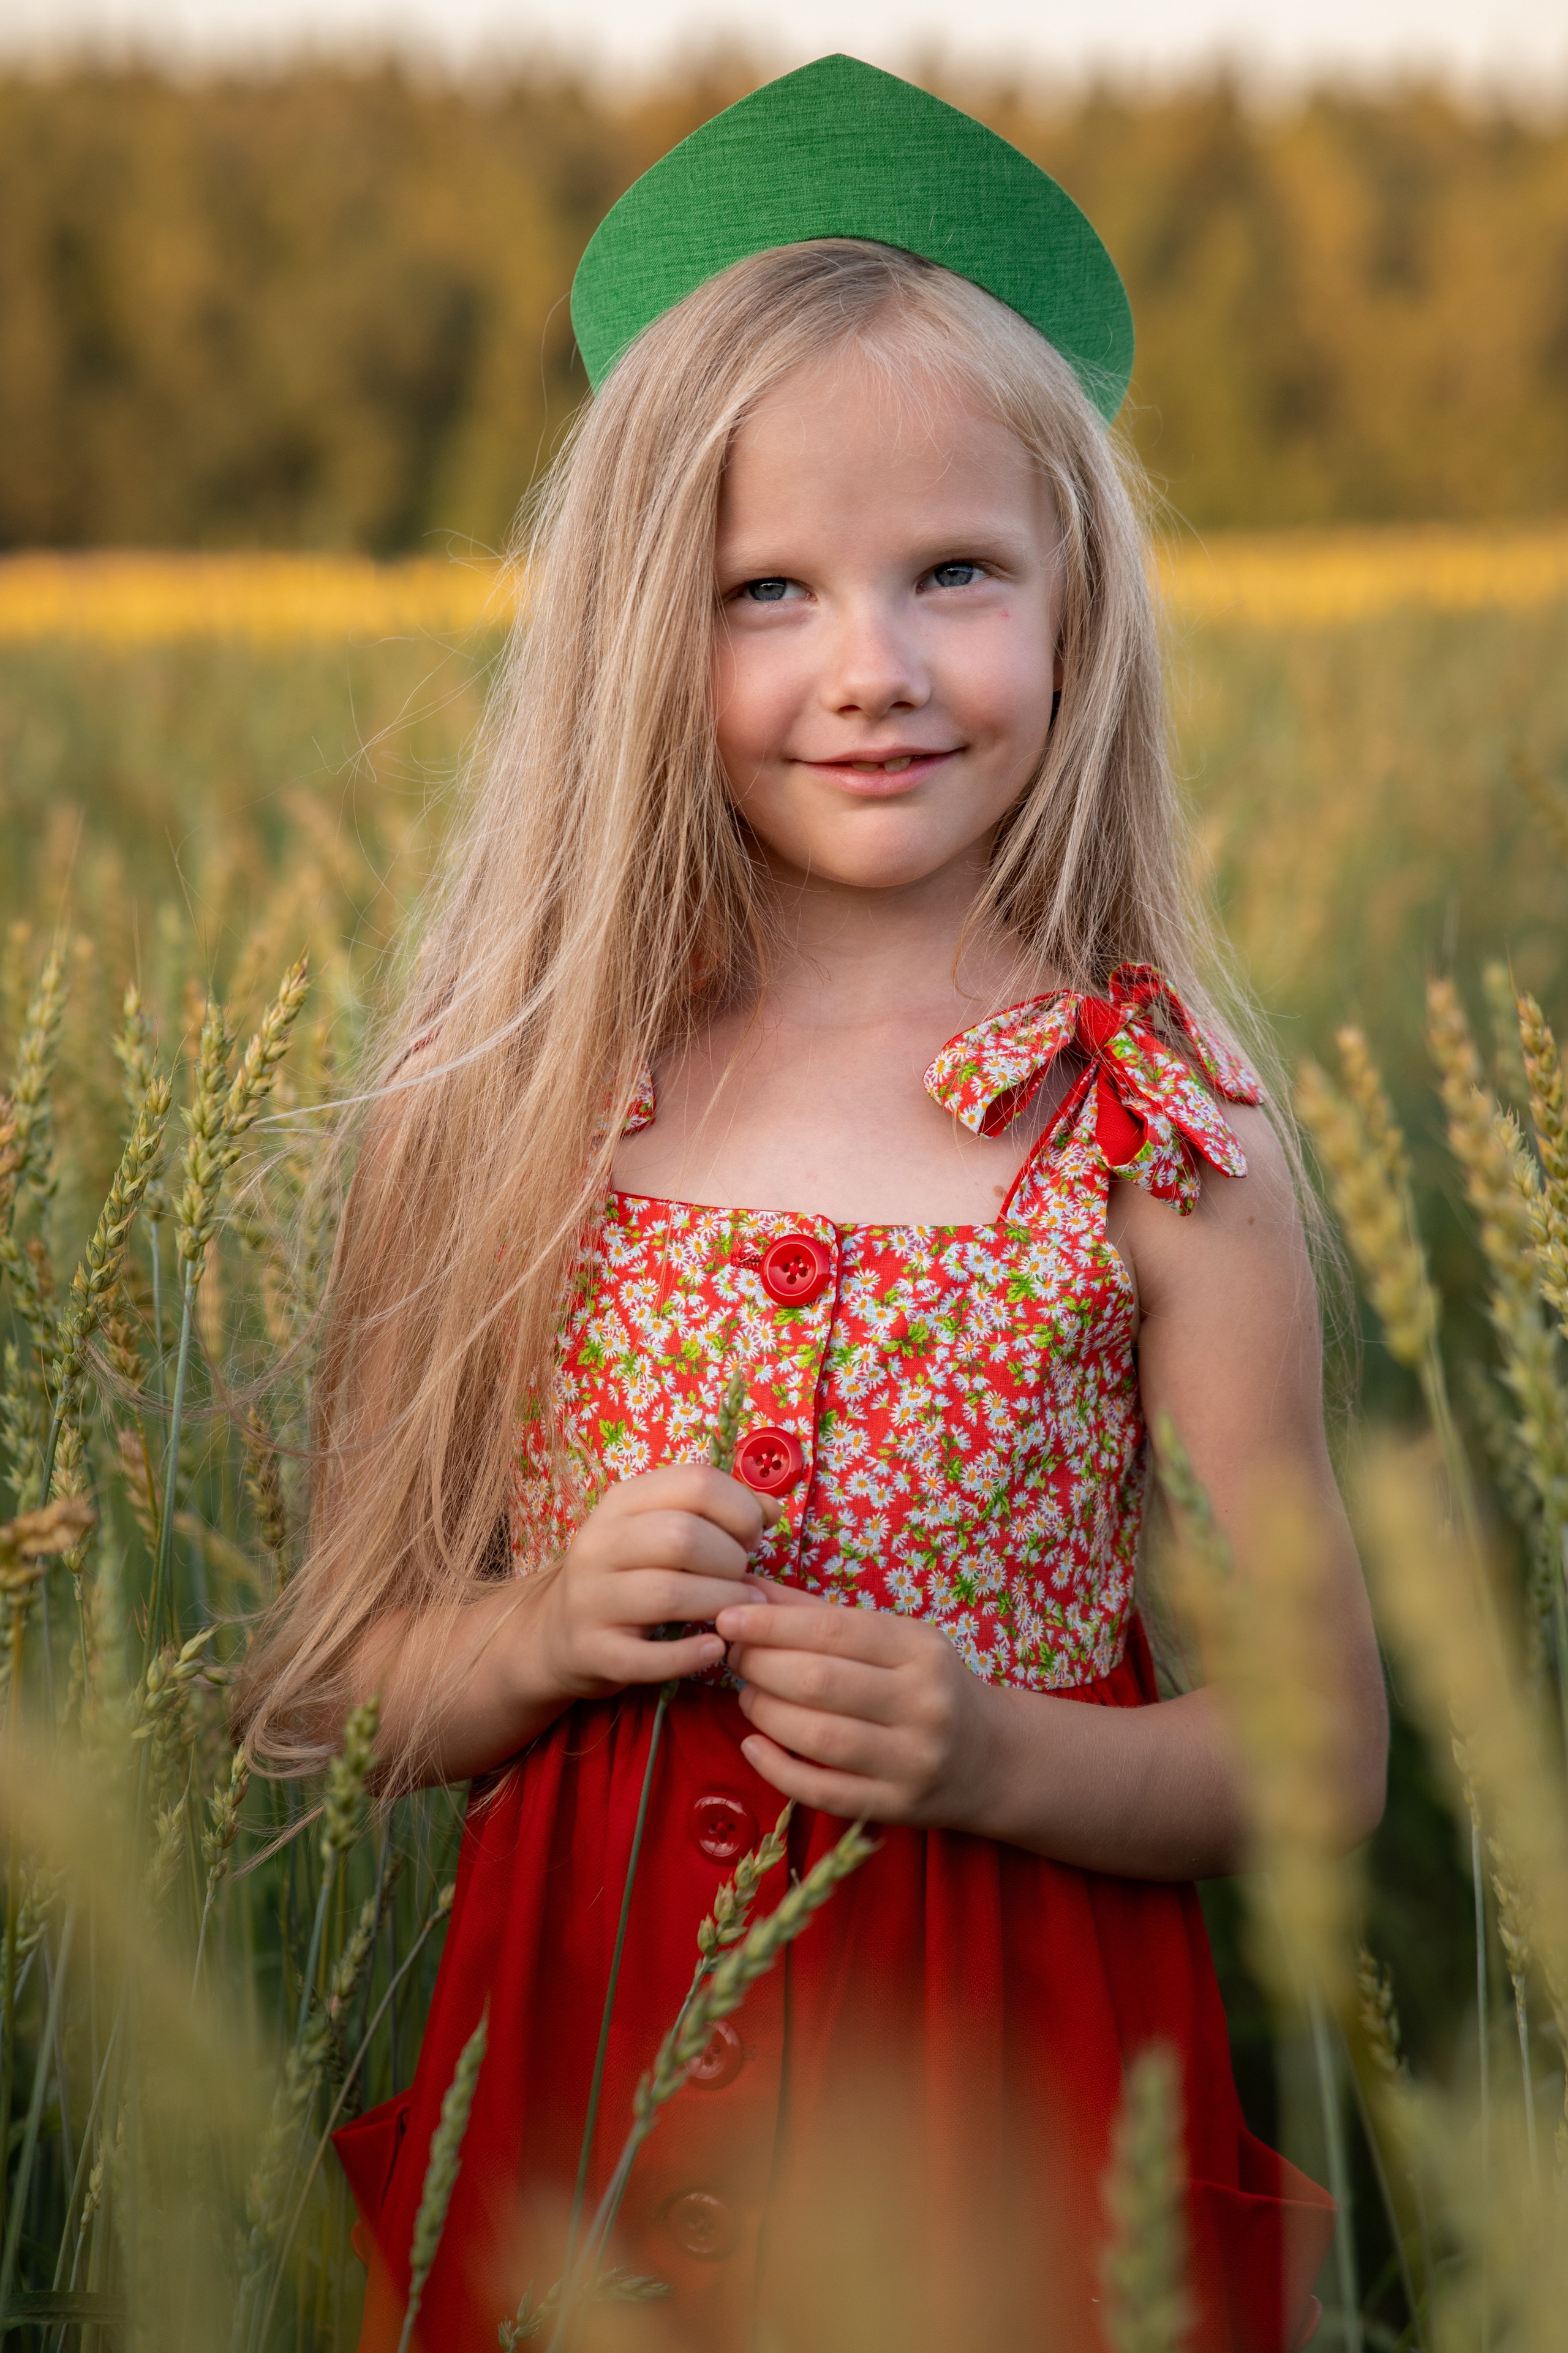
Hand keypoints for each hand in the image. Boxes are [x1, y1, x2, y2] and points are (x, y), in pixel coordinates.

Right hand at [535, 1466, 780, 1699]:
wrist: (558, 1632)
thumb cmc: (631, 1573)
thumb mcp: (662, 1530)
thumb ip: (720, 1513)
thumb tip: (772, 1510)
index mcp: (621, 1501)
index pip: (695, 1483)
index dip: (740, 1509)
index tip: (751, 1536)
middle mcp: (599, 1543)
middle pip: (683, 1537)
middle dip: (731, 1559)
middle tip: (742, 1578)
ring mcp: (590, 1598)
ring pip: (668, 1594)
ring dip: (720, 1603)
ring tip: (739, 1611)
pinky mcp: (592, 1650)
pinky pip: (649, 1657)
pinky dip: (691, 1655)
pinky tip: (714, 1648)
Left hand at [714, 1586, 998, 1827]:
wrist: (990, 1756)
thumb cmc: (925, 1684)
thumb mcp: (891, 1638)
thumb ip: (818, 1615)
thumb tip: (749, 1591)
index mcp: (922, 1649)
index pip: (833, 1630)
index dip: (771, 1624)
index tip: (728, 1617)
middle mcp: (923, 1704)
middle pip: (819, 1682)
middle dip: (761, 1665)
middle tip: (733, 1656)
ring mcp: (912, 1760)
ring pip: (817, 1737)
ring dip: (765, 1712)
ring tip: (747, 1695)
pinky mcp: (896, 1806)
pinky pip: (822, 1791)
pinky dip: (777, 1769)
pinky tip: (753, 1745)